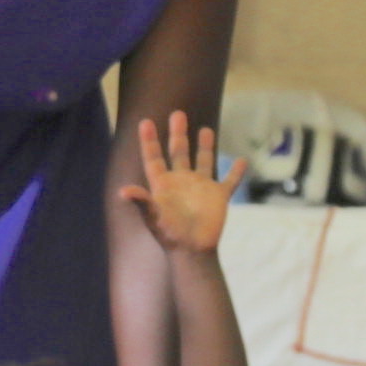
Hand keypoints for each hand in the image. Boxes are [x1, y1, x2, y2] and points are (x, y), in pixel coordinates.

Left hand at [119, 111, 245, 256]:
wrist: (193, 251)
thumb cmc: (170, 235)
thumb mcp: (153, 217)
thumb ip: (142, 201)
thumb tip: (122, 191)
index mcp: (163, 184)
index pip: (154, 158)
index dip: (149, 141)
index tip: (145, 122)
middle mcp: (181, 182)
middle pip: (178, 152)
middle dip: (177, 133)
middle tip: (177, 113)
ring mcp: (200, 188)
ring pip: (203, 161)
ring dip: (205, 146)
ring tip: (205, 129)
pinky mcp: (218, 197)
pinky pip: (229, 181)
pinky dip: (236, 172)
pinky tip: (242, 160)